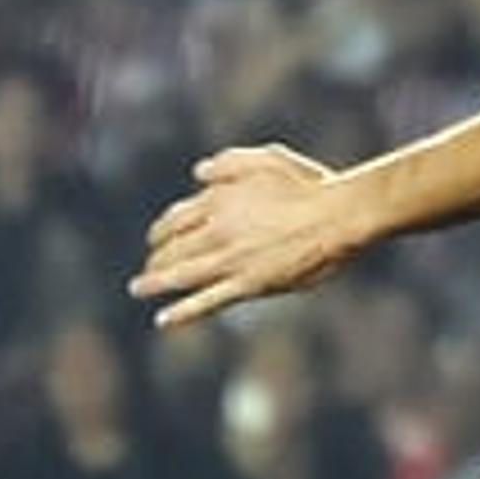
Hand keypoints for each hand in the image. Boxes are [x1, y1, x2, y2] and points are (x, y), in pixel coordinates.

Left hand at [132, 143, 359, 329]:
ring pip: (180, 274)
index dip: (163, 229)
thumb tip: (197, 173)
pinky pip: (207, 302)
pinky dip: (182, 313)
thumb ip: (229, 162)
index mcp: (219, 199)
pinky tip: (163, 320)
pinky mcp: (248, 285)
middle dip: (156, 256)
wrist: (340, 217)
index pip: (177, 218)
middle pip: (173, 246)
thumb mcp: (268, 158)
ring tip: (139, 288)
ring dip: (154, 282)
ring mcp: (231, 259)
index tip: (159, 236)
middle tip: (149, 266)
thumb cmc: (310, 185)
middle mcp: (217, 229)